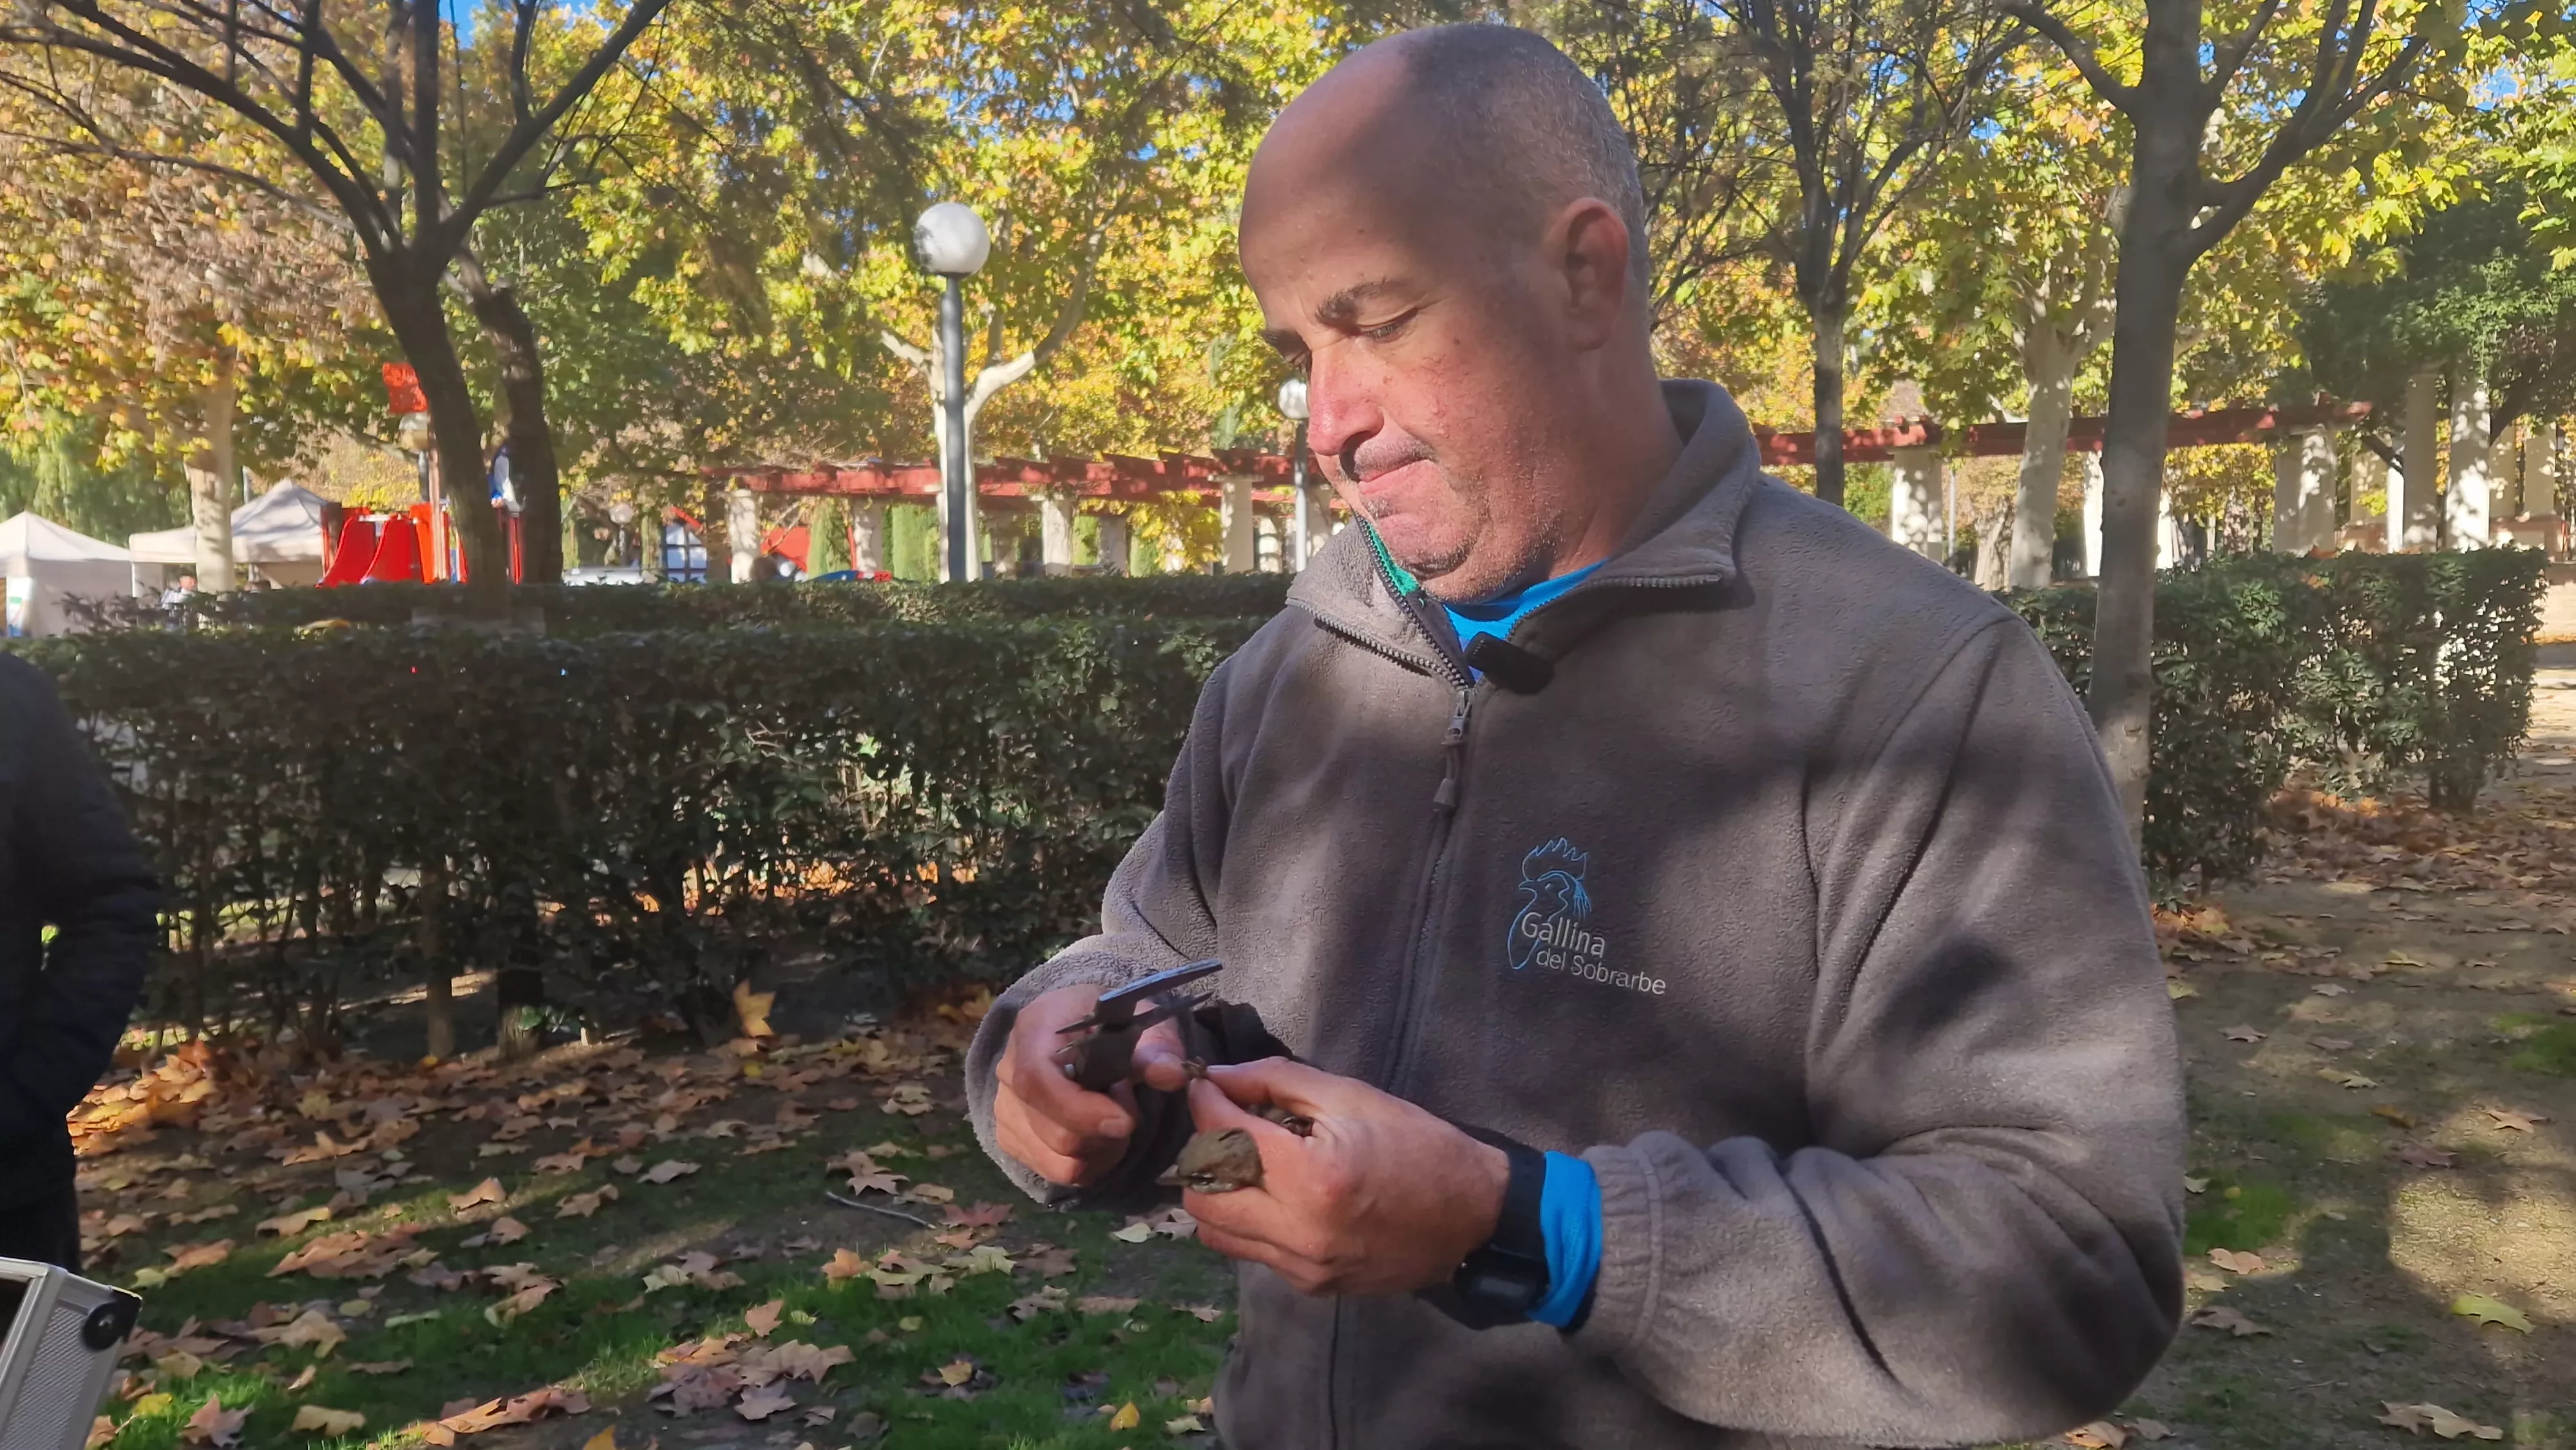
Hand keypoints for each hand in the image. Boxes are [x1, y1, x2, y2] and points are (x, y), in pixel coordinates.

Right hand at [992, 982, 1189, 1185]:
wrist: (1075, 1032)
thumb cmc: (1107, 1023)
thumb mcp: (1138, 1021)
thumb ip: (1157, 1047)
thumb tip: (1171, 1075)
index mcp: (1033, 1028)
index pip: (1036, 1080)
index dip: (1079, 1110)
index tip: (1124, 1122)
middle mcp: (1008, 1070)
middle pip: (1053, 1131)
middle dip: (1105, 1133)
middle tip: (1127, 1104)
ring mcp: (1004, 1107)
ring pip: (1055, 1159)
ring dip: (1099, 1151)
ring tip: (1112, 1117)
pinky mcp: (1010, 1137)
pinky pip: (1053, 1171)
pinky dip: (1087, 1164)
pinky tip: (1098, 1136)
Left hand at [1181, 1058, 1508, 1296]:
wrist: (1473, 1216)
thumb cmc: (1419, 1145)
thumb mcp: (1351, 1097)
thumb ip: (1277, 1080)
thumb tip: (1219, 1075)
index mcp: (1310, 1177)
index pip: (1221, 1136)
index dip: (1205, 1102)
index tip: (1205, 1083)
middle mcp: (1297, 1232)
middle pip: (1201, 1197)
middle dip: (1200, 1152)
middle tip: (1224, 1124)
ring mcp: (1302, 1267)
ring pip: (1217, 1232)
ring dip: (1217, 1192)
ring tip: (1245, 1161)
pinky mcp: (1311, 1285)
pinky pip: (1252, 1251)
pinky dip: (1248, 1219)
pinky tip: (1275, 1193)